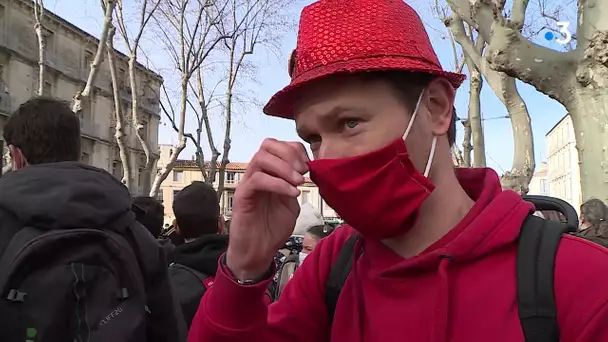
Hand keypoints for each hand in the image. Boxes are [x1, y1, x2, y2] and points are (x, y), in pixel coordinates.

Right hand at [226, 138, 308, 279]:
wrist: (258, 251)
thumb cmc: (272, 228)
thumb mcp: (292, 204)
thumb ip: (295, 186)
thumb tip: (306, 171)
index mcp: (270, 172)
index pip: (279, 145)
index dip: (296, 150)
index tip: (309, 167)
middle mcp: (257, 173)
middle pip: (268, 145)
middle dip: (290, 154)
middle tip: (303, 173)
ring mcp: (248, 183)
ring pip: (261, 158)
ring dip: (284, 168)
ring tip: (298, 183)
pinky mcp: (242, 196)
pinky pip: (257, 179)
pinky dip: (278, 184)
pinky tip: (292, 194)